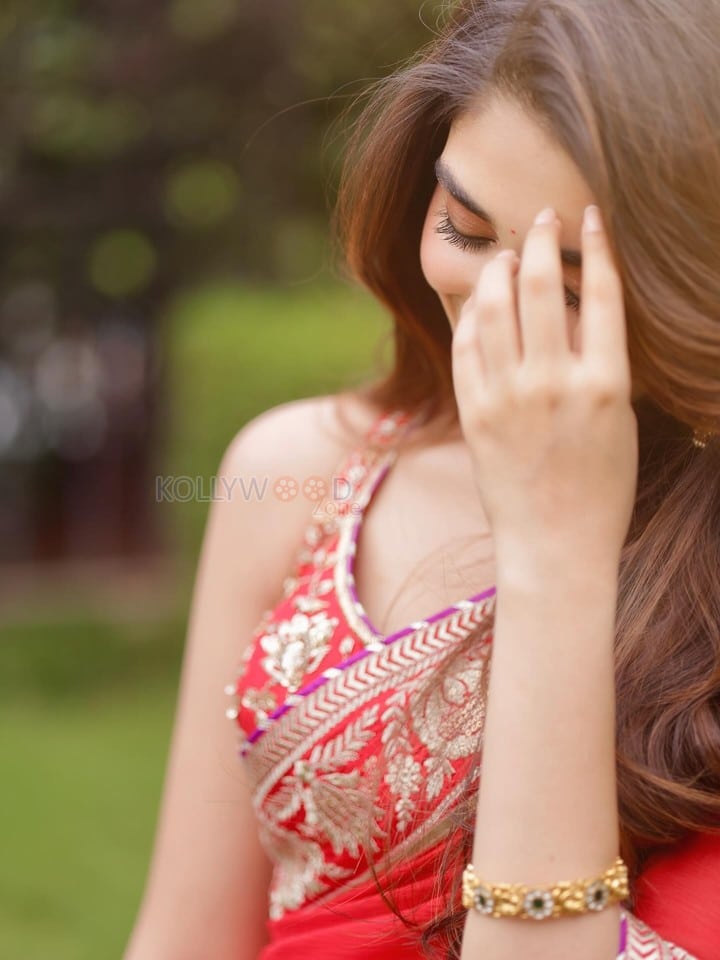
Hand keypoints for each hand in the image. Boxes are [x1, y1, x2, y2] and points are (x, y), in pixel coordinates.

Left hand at [451, 205, 638, 567]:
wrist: (554, 546)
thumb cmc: (600, 489)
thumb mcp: (620, 422)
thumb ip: (600, 363)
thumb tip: (578, 307)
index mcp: (606, 383)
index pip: (602, 291)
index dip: (594, 243)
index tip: (586, 216)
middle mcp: (555, 382)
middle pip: (542, 283)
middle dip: (539, 238)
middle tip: (539, 220)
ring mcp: (509, 397)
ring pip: (494, 305)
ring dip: (498, 268)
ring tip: (504, 257)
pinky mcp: (474, 413)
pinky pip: (465, 345)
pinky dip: (470, 315)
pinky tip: (478, 305)